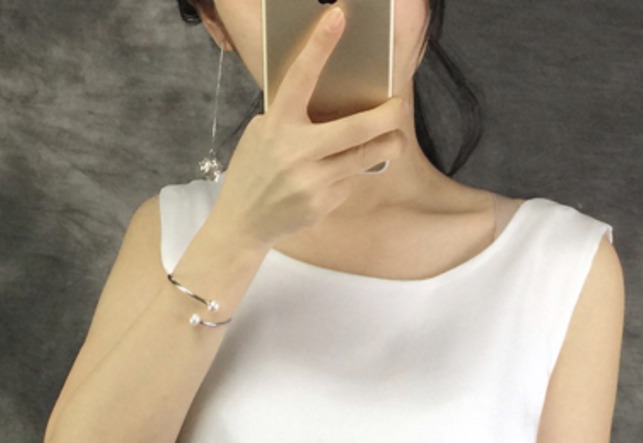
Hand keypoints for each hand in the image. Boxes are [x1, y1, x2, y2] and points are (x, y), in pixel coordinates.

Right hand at [209, 6, 406, 249]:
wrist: (244, 222)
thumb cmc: (255, 171)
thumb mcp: (262, 135)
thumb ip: (291, 118)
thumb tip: (333, 102)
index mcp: (276, 124)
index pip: (300, 78)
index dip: (319, 46)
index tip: (337, 18)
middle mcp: (294, 151)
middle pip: (354, 129)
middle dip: (385, 116)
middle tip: (399, 106)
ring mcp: (310, 181)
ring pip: (362, 158)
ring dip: (386, 147)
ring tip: (395, 141)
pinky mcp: (321, 203)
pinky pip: (348, 183)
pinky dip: (347, 177)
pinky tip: (333, 180)